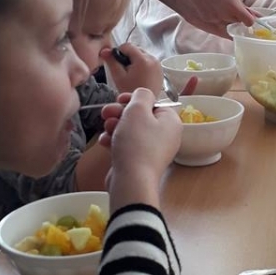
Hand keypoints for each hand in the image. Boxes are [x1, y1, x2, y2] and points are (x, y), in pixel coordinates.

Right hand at [100, 89, 182, 209]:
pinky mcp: (140, 162)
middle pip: (141, 117)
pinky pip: (127, 146)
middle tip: (106, 112)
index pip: (153, 103)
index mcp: (171, 121)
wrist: (132, 180)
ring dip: (115, 126)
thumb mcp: (138, 110)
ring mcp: (153, 150)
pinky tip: (105, 142)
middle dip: (120, 113)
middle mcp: (165, 136)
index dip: (134, 99)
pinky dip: (115, 142)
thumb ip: (141, 95)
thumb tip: (143, 94)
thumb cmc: (137, 142)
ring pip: (131, 131)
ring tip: (106, 128)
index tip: (119, 99)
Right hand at [101, 43, 163, 95]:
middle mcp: (153, 60)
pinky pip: (149, 62)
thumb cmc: (131, 92)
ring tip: (132, 75)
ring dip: (135, 61)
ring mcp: (158, 65)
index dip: (119, 52)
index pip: (127, 45)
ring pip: (142, 55)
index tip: (117, 62)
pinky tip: (139, 77)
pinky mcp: (160, 70)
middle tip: (125, 71)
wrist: (145, 105)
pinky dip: (142, 66)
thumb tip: (105, 51)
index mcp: (143, 59)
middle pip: (136, 49)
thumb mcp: (118, 76)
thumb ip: (111, 61)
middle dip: (128, 57)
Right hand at [179, 0, 255, 36]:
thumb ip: (242, 4)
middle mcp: (223, 15)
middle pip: (238, 24)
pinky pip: (217, 24)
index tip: (249, 16)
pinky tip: (215, 7)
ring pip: (228, 26)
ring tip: (223, 5)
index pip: (248, 22)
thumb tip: (254, 14)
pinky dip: (219, 19)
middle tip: (235, 7)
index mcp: (233, 6)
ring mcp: (213, 19)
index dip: (250, 19)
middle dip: (239, 19)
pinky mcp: (205, 20)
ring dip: (229, 20)